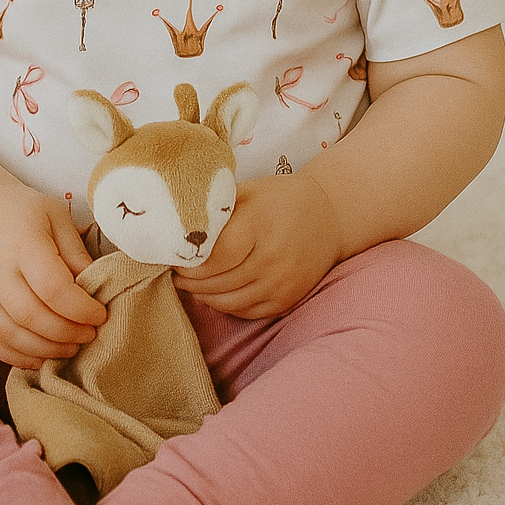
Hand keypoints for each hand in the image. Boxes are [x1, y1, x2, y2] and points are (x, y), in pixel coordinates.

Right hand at [0, 183, 106, 368]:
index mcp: (21, 242)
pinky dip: (18, 357)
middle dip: (67, 334)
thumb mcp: (54, 216)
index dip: (81, 309)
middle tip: (89, 335)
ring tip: (69, 348)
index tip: (100, 314)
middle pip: (33, 317)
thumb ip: (75, 253)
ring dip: (46, 350)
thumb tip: (95, 290)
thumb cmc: (20, 213)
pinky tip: (41, 356)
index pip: (53, 288)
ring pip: (12, 336)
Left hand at [173, 173, 341, 318]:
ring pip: (228, 302)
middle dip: (189, 280)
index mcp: (259, 226)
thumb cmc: (280, 199)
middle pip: (217, 283)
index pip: (213, 257)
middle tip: (175, 270)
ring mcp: (282, 283)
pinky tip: (214, 292)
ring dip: (203, 295)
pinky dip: (225, 305)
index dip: (189, 262)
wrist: (330, 216)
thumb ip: (216, 209)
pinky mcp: (287, 300)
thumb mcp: (248, 191)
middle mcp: (272, 259)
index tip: (175, 255)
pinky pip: (245, 312)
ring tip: (189, 283)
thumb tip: (177, 227)